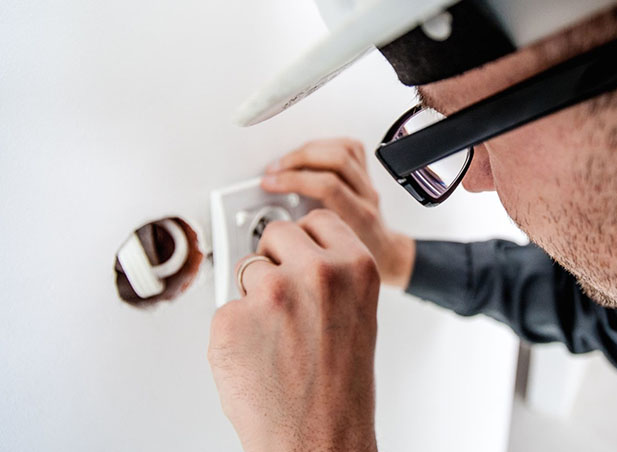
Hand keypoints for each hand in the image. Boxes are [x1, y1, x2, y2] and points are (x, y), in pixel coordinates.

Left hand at [207, 210, 379, 451]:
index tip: (299, 251)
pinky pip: (225, 308)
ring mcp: (271, 293)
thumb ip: (333, 276)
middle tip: (284, 299)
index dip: (304, 240)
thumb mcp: (358, 315)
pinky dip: (234, 331)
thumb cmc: (340, 389)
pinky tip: (257, 356)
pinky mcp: (231, 318)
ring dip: (253, 296)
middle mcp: (316, 272)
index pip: (317, 220)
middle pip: (277, 234)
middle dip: (275, 260)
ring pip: (246, 269)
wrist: (318, 440)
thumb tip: (296, 255)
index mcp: (355, 266)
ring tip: (275, 337)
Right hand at [262, 138, 414, 287]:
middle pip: (337, 160)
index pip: (328, 186)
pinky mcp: (366, 173)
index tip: (270, 183)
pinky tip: (308, 153)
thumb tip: (270, 225)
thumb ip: (303, 240)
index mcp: (359, 217)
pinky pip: (349, 147)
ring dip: (308, 150)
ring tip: (286, 161)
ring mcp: (369, 183)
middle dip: (298, 160)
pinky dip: (324, 145)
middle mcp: (367, 196)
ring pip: (343, 149)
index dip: (294, 180)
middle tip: (274, 171)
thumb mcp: (327, 257)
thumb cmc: (356, 259)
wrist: (383, 254)